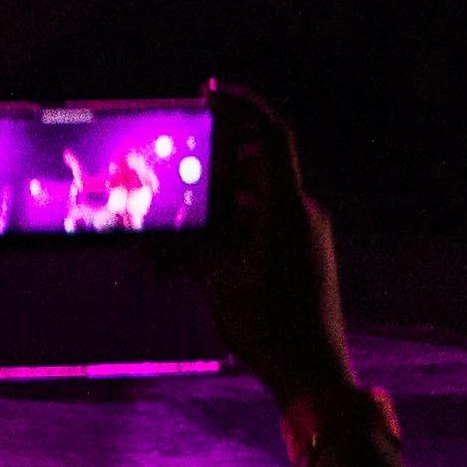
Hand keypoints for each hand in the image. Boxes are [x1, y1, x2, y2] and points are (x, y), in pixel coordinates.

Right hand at [188, 83, 359, 403]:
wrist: (314, 374)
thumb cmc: (268, 327)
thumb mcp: (218, 282)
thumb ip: (188, 249)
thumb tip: (151, 236)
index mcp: (286, 209)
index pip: (271, 137)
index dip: (242, 106)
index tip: (208, 92)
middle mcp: (302, 213)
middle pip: (261, 164)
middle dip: (221, 154)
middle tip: (182, 152)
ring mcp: (307, 235)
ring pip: (261, 196)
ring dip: (225, 193)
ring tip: (184, 204)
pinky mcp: (305, 255)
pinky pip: (268, 221)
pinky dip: (237, 220)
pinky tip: (204, 242)